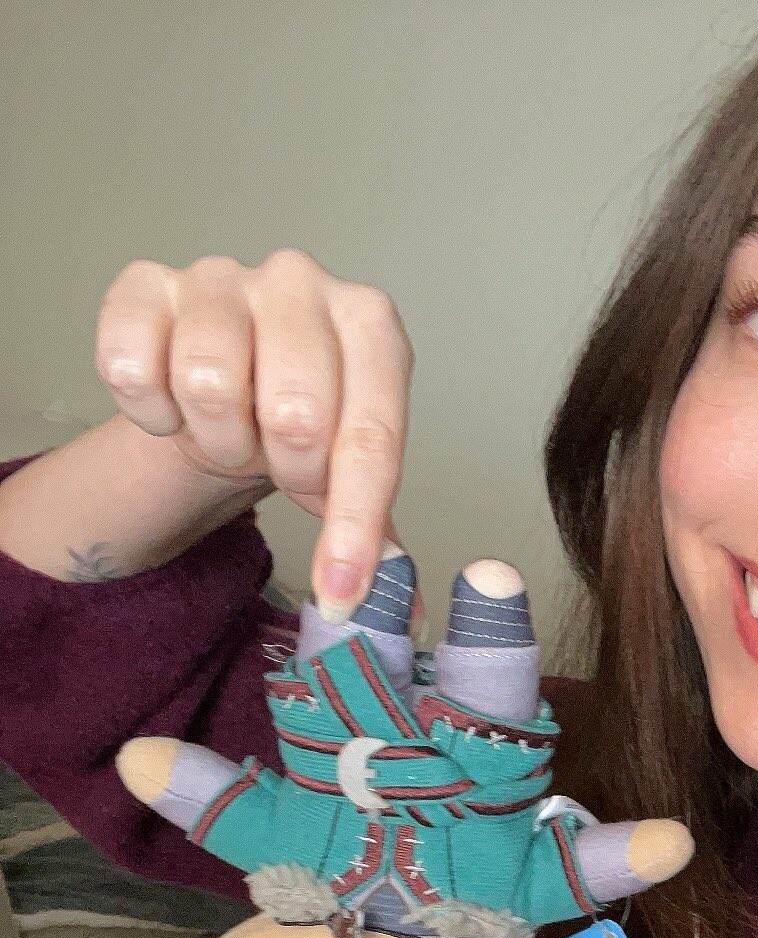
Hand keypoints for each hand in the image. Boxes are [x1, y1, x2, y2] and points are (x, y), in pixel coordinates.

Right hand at [94, 248, 416, 620]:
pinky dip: (151, 411)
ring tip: (229, 430)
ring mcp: (221, 274)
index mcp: (371, 326)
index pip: (370, 437)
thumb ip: (371, 535)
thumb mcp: (345, 472)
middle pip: (294, 413)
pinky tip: (174, 405)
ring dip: (216, 439)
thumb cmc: (295, 425)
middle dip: (283, 468)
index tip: (340, 589)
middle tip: (274, 464)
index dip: (353, 524)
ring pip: (209, 385)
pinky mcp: (146, 283)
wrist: (229, 388)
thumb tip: (396, 612)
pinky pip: (131, 365)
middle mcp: (302, 282)